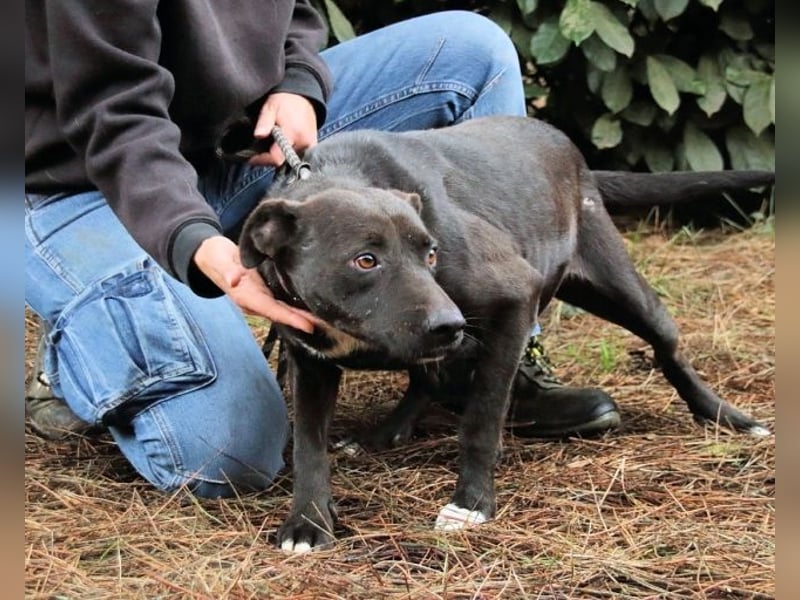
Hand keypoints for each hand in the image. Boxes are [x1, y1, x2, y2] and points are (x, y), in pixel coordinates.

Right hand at [193, 235, 317, 332]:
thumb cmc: (215, 256)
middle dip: (303, 320)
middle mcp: (255, 302)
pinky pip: (282, 303)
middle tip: (326, 323)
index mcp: (246, 296)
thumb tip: (234, 280)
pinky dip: (296, 307)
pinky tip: (311, 307)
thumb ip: (227, 270)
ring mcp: (260, 298)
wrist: (209, 256)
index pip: (272, 310)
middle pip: (282, 314)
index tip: (309, 325)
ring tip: (324, 318)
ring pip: (284, 310)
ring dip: (302, 316)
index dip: (291, 318)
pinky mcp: (264, 292)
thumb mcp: (219, 259)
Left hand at [248, 92, 317, 166]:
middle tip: (259, 150)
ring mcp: (310, 146)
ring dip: (278, 156)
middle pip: (282, 161)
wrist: (303, 96)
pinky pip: (297, 157)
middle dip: (269, 158)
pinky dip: (287, 153)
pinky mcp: (312, 146)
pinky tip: (281, 145)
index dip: (261, 160)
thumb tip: (258, 135)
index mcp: (293, 133)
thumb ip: (264, 122)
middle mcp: (304, 143)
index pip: (276, 158)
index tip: (251, 158)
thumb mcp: (271, 107)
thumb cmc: (286, 100)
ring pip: (289, 160)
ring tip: (271, 145)